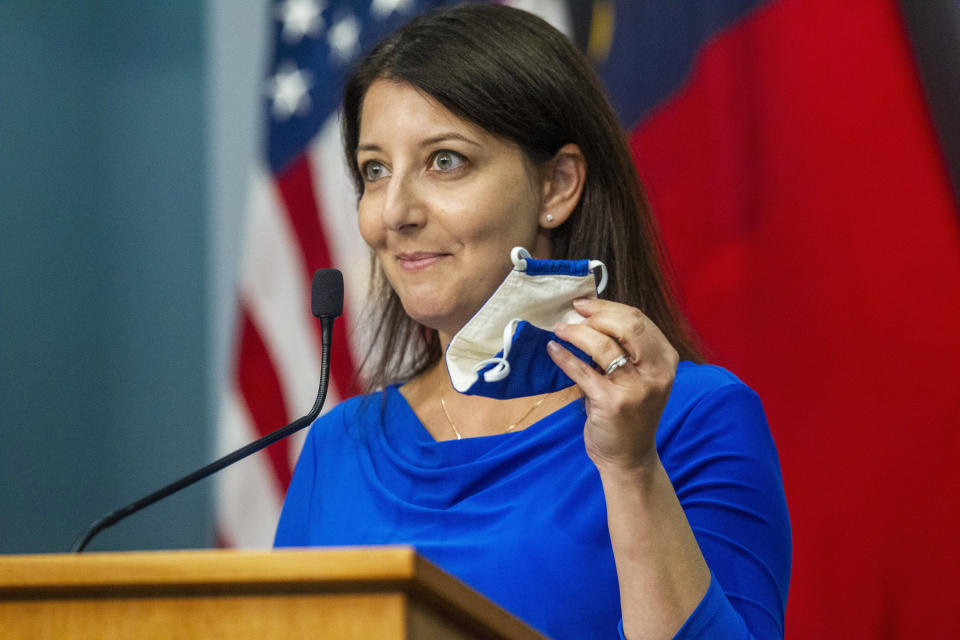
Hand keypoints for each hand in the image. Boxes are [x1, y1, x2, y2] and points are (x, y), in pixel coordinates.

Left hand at [547, 297, 678, 471]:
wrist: (630, 457)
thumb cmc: (631, 414)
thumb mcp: (640, 377)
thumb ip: (625, 350)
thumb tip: (588, 317)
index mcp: (665, 360)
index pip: (638, 320)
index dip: (608, 306)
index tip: (584, 304)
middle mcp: (656, 372)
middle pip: (626, 325)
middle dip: (595, 314)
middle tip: (572, 314)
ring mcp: (635, 387)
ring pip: (602, 344)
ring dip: (575, 333)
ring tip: (560, 330)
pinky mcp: (612, 402)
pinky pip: (582, 370)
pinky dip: (564, 356)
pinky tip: (553, 350)